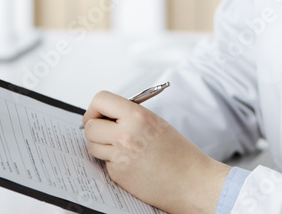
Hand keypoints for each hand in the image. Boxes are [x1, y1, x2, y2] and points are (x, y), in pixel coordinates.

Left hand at [82, 91, 230, 213]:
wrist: (191, 181)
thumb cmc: (179, 153)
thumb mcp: (156, 123)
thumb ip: (131, 116)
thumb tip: (107, 115)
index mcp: (138, 117)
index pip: (101, 100)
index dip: (96, 107)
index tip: (98, 114)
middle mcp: (126, 135)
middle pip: (90, 126)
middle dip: (96, 128)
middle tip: (106, 131)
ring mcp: (120, 156)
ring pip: (92, 146)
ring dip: (101, 146)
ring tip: (121, 148)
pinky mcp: (118, 174)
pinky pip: (103, 163)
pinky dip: (112, 162)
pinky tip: (130, 163)